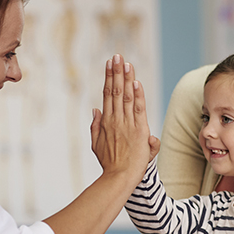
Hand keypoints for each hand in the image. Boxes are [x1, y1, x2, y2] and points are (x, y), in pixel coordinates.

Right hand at [90, 54, 154, 177]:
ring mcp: (126, 124)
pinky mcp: (138, 131)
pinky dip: (137, 95)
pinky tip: (135, 82)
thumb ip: (95, 126)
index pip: (107, 95)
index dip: (109, 78)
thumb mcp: (96, 145)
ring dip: (126, 78)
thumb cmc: (110, 164)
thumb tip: (95, 109)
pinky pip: (137, 109)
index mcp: (106, 122)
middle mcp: (115, 120)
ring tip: (125, 62)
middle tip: (117, 55)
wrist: (119, 178)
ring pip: (125, 97)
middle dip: (116, 72)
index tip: (110, 64)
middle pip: (115, 91)